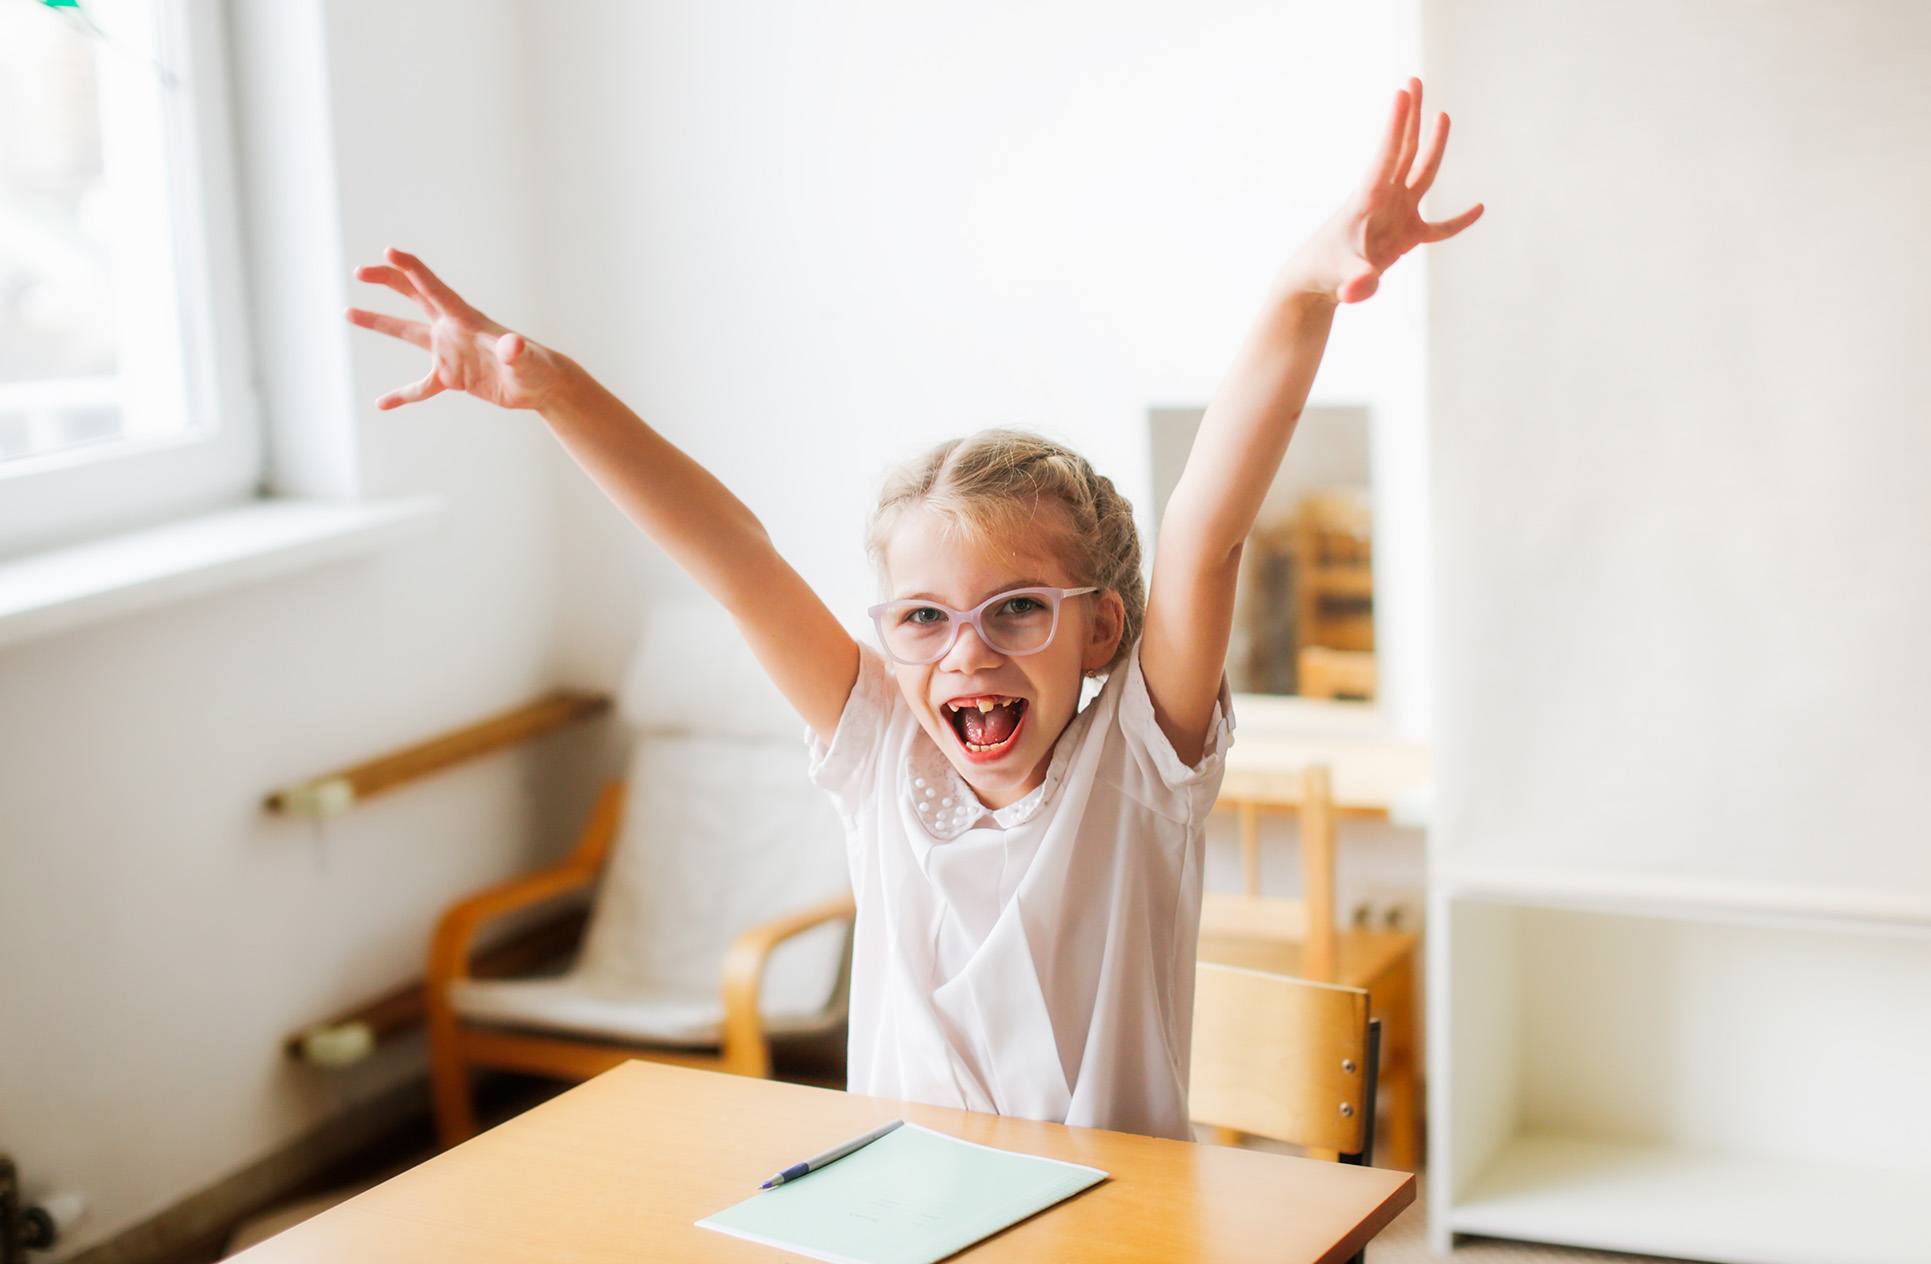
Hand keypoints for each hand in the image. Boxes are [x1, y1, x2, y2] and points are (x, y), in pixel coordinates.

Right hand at [344, 248, 564, 409]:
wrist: (543, 386)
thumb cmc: (537, 368)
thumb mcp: (526, 361)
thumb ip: (516, 351)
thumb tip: (512, 345)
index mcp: (466, 319)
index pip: (433, 288)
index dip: (410, 269)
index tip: (387, 252)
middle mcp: (452, 330)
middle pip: (414, 297)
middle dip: (388, 281)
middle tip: (360, 271)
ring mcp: (450, 351)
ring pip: (407, 333)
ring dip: (379, 322)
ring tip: (347, 312)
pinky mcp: (452, 376)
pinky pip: (420, 386)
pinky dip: (402, 395)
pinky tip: (382, 404)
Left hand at [1296, 78, 1483, 303]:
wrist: (1315, 284)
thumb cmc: (1324, 274)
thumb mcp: (1343, 278)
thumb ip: (1357, 283)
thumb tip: (1361, 291)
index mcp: (1369, 200)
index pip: (1386, 155)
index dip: (1396, 124)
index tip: (1402, 92)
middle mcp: (1385, 200)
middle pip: (1403, 150)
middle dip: (1410, 117)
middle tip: (1414, 80)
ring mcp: (1397, 215)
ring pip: (1420, 172)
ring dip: (1432, 144)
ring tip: (1442, 114)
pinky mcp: (1406, 237)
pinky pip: (1440, 227)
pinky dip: (1459, 221)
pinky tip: (1479, 208)